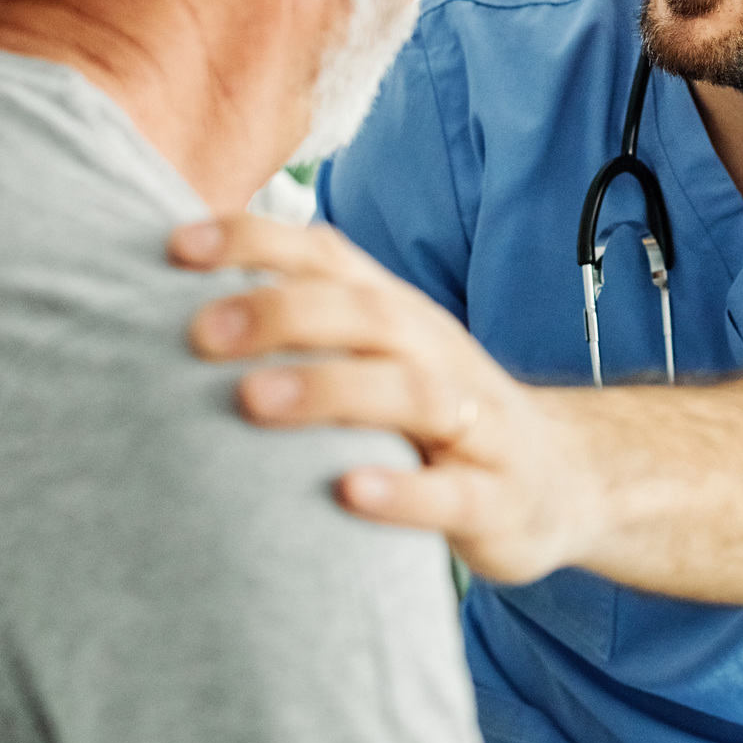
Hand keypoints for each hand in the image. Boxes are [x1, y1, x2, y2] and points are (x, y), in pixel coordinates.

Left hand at [174, 215, 590, 583]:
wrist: (565, 477)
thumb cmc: (438, 413)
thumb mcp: (381, 356)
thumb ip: (306, 323)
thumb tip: (187, 285)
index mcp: (400, 316)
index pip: (330, 259)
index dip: (257, 243)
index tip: (177, 247)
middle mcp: (437, 355)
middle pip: (367, 314)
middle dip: (282, 312)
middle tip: (200, 331)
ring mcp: (474, 426)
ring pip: (411, 393)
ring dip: (331, 390)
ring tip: (254, 400)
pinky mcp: (494, 499)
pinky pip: (452, 493)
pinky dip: (403, 492)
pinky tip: (349, 494)